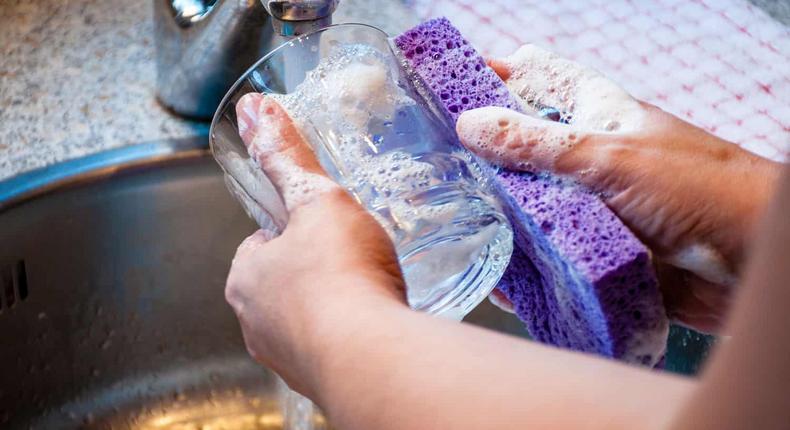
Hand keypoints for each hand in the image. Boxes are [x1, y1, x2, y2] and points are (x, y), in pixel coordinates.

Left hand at [225, 94, 405, 395]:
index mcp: (245, 277)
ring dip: (334, 302)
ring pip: (307, 317)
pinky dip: (350, 333)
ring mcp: (286, 355)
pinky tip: (376, 320)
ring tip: (370, 286)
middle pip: (285, 281)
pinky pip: (332, 347)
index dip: (294, 228)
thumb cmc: (340, 275)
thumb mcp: (316, 199)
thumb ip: (287, 155)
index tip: (322, 225)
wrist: (373, 355)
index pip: (262, 242)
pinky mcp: (318, 379)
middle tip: (354, 254)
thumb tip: (254, 109)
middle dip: (315, 267)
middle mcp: (255, 321)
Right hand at [456, 44, 781, 332]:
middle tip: (430, 165)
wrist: (749, 264)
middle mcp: (585, 157)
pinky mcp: (592, 250)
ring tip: (453, 223)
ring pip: (527, 205)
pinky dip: (524, 266)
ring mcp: (587, 205)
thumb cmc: (697, 189)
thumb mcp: (608, 156)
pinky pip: (547, 256)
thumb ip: (538, 143)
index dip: (490, 72)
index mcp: (593, 114)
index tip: (441, 78)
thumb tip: (471, 123)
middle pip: (520, 146)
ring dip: (497, 216)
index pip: (533, 77)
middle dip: (480, 155)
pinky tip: (500, 279)